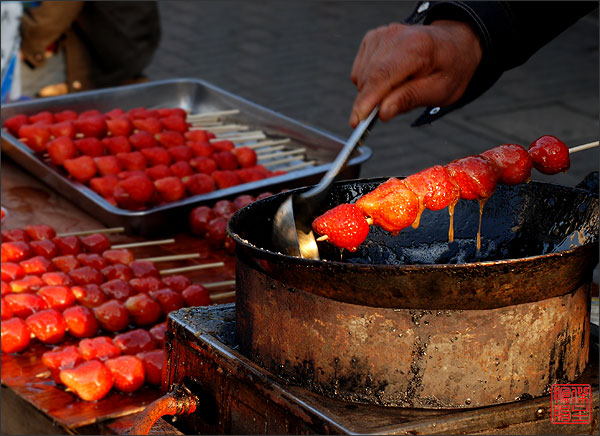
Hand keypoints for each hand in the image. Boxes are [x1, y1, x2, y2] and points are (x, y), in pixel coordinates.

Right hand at [350, 20, 482, 126]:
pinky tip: (389, 79)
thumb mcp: (439, 91)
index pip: (381, 76)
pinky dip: (368, 81)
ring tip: (398, 88)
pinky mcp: (372, 39)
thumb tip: (382, 112)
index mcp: (416, 47)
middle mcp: (394, 36)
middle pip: (368, 78)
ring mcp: (381, 35)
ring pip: (361, 76)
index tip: (357, 122)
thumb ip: (409, 99)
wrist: (453, 44)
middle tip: (391, 108)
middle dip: (371, 101)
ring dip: (372, 91)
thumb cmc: (449, 69)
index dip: (366, 101)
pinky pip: (359, 70)